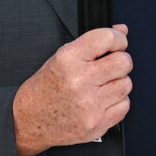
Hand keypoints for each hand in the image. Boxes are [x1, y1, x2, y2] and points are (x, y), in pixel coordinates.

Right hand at [12, 24, 131, 155]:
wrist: (30, 120)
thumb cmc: (45, 88)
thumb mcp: (61, 57)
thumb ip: (93, 42)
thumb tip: (121, 30)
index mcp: (68, 59)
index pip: (107, 38)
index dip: (118, 38)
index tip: (118, 42)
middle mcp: (79, 80)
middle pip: (123, 62)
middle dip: (121, 61)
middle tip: (111, 65)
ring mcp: (89, 104)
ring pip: (126, 84)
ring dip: (118, 83)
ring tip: (102, 85)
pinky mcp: (96, 124)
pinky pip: (124, 106)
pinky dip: (117, 102)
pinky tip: (102, 100)